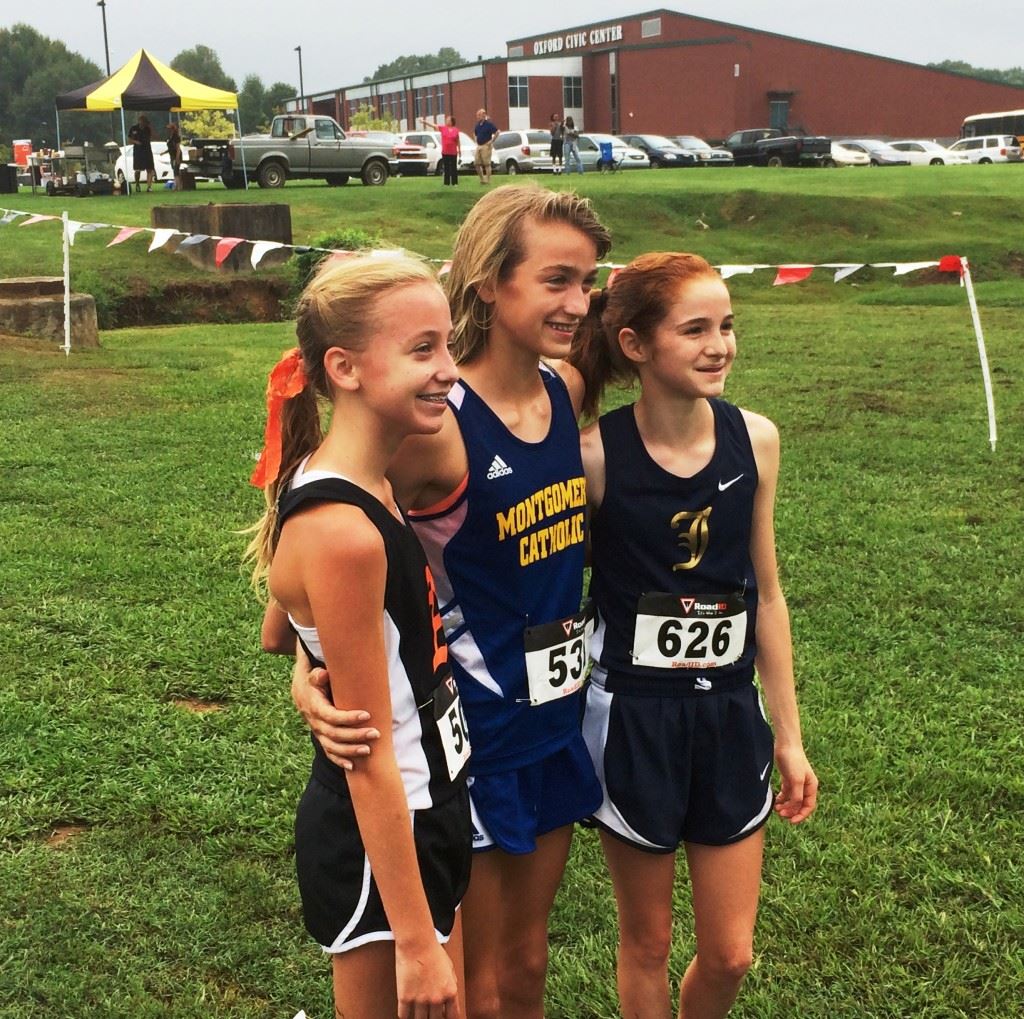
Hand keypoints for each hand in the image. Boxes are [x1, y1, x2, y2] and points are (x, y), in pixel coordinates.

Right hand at [290, 655, 378, 770]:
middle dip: (356, 735)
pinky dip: (339, 760)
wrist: (302, 692)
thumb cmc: (314, 681)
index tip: (366, 714)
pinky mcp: (322, 738)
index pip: (332, 716)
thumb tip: (323, 674)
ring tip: (368, 750)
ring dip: (350, 750)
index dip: (348, 718)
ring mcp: (318, 733)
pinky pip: (329, 753)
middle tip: (375, 733)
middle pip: (335, 734)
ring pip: (333, 747)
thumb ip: (317, 675)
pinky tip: (352, 766)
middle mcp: (316, 723)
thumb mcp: (312, 675)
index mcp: (315, 707)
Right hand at [396, 940, 460, 1018]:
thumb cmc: (433, 950)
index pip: (453, 1016)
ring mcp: (420, 1000)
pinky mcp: (405, 998)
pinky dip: (405, 1016)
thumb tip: (451, 998)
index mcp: (450, 991)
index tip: (444, 1017)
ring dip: (419, 1017)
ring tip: (418, 1012)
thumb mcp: (450, 968)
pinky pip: (404, 1016)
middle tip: (429, 1014)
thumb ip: (451, 984)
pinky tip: (406, 1012)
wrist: (416, 942)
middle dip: (433, 1018)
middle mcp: (436, 999)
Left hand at [773, 744, 817, 823]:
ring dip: (785, 806)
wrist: (786, 744)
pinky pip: (786, 792)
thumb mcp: (796, 780)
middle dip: (791, 811)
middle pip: (800, 804)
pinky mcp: (788, 778)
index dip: (801, 815)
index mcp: (811, 787)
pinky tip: (775, 801)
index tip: (791, 821)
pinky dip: (781, 798)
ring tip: (776, 809)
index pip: (808, 806)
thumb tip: (796, 808)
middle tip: (780, 814)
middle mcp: (805, 786)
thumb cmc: (793, 761)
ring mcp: (796, 782)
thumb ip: (797, 795)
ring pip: (792, 799)